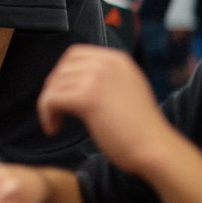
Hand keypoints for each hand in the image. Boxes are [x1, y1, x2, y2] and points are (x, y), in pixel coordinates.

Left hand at [39, 44, 179, 175]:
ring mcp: (97, 78)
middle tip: (56, 111)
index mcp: (117, 59)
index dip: (62, 74)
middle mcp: (107, 63)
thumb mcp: (125, 89)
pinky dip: (46, 114)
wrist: (155, 148)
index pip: (74, 55)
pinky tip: (54, 128)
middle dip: (53, 90)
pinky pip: (51, 99)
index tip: (62, 93)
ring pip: (53, 85)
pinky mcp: (88, 97)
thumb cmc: (140, 128)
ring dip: (48, 105)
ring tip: (55, 123)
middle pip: (61, 69)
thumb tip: (72, 80)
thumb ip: (104, 79)